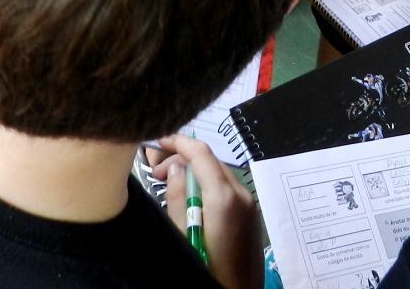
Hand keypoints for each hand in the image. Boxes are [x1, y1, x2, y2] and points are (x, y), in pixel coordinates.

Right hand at [151, 134, 260, 288]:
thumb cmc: (208, 269)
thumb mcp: (184, 235)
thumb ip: (178, 198)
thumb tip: (176, 168)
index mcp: (224, 197)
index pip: (201, 153)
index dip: (178, 141)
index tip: (158, 140)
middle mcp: (242, 193)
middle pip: (211, 161)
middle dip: (184, 159)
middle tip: (157, 174)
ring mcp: (250, 204)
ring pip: (219, 174)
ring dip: (196, 173)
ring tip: (172, 188)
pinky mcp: (252, 215)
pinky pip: (227, 189)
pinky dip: (209, 186)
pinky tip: (193, 201)